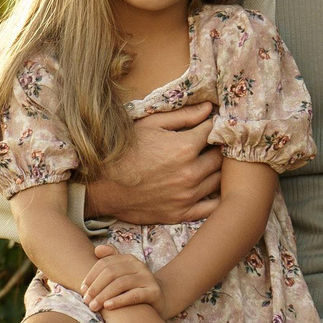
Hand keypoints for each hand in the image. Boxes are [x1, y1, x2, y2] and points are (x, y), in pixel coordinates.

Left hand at [79, 244, 161, 313]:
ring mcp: (147, 278)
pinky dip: (119, 300)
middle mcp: (139, 265)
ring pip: (120, 283)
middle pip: (111, 273)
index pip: (104, 263)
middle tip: (86, 301)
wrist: (159, 300)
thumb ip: (109, 261)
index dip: (91, 276)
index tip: (82, 290)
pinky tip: (108, 306)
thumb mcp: (122, 273)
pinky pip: (134, 295)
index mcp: (128, 259)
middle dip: (96, 287)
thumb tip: (97, 250)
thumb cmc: (134, 288)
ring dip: (104, 295)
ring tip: (93, 306)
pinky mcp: (154, 292)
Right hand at [82, 100, 219, 224]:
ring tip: (206, 165)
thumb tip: (208, 108)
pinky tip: (209, 188)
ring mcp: (187, 196)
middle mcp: (190, 173)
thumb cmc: (125, 151)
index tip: (208, 127)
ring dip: (217, 171)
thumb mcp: (151, 125)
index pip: (213, 132)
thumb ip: (183, 116)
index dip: (212, 127)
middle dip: (216, 149)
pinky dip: (216, 197)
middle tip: (209, 146)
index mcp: (184, 148)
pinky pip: (212, 207)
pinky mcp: (182, 213)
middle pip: (220, 158)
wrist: (103, 186)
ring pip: (219, 181)